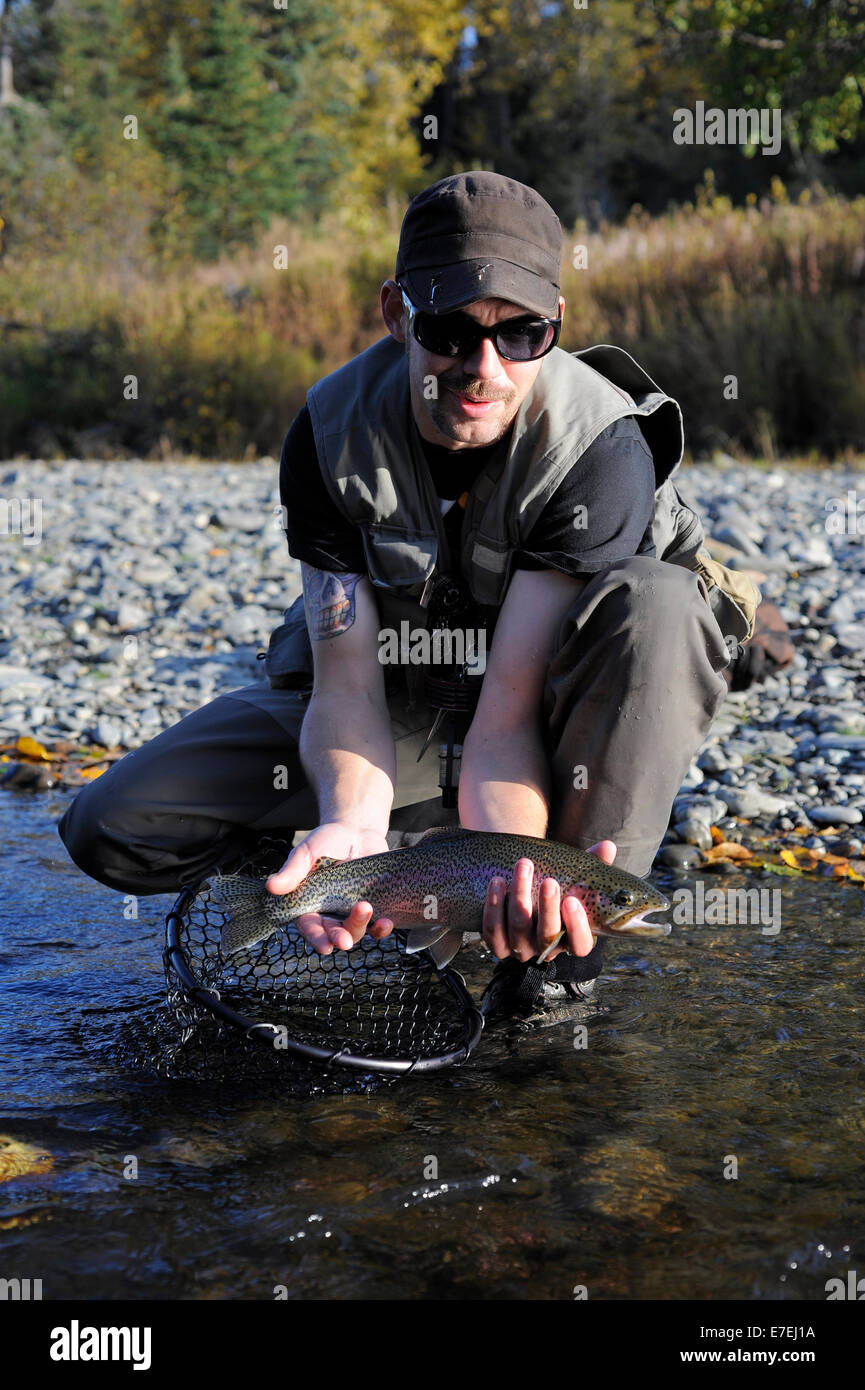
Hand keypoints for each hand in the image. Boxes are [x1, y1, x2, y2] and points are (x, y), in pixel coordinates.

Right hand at [264, 821, 394, 954]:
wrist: (356, 831)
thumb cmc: (325, 842)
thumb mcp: (306, 852)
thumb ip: (292, 871)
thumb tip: (271, 886)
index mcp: (309, 904)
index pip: (310, 927)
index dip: (317, 938)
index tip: (325, 946)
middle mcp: (330, 913)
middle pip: (334, 934)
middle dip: (340, 938)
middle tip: (345, 941)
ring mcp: (352, 912)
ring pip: (356, 931)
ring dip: (361, 927)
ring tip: (365, 908)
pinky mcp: (374, 907)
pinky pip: (378, 926)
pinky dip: (382, 928)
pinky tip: (386, 922)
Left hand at [482, 840, 616, 961]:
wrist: (524, 891)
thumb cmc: (557, 886)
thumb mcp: (576, 877)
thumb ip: (594, 864)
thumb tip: (607, 847)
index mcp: (571, 938)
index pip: (580, 946)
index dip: (577, 927)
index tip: (572, 901)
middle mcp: (546, 949)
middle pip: (547, 935)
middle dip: (547, 907)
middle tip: (548, 880)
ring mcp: (521, 949)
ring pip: (518, 929)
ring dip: (519, 896)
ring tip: (522, 866)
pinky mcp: (498, 945)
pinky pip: (493, 931)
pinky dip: (493, 907)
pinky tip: (497, 882)